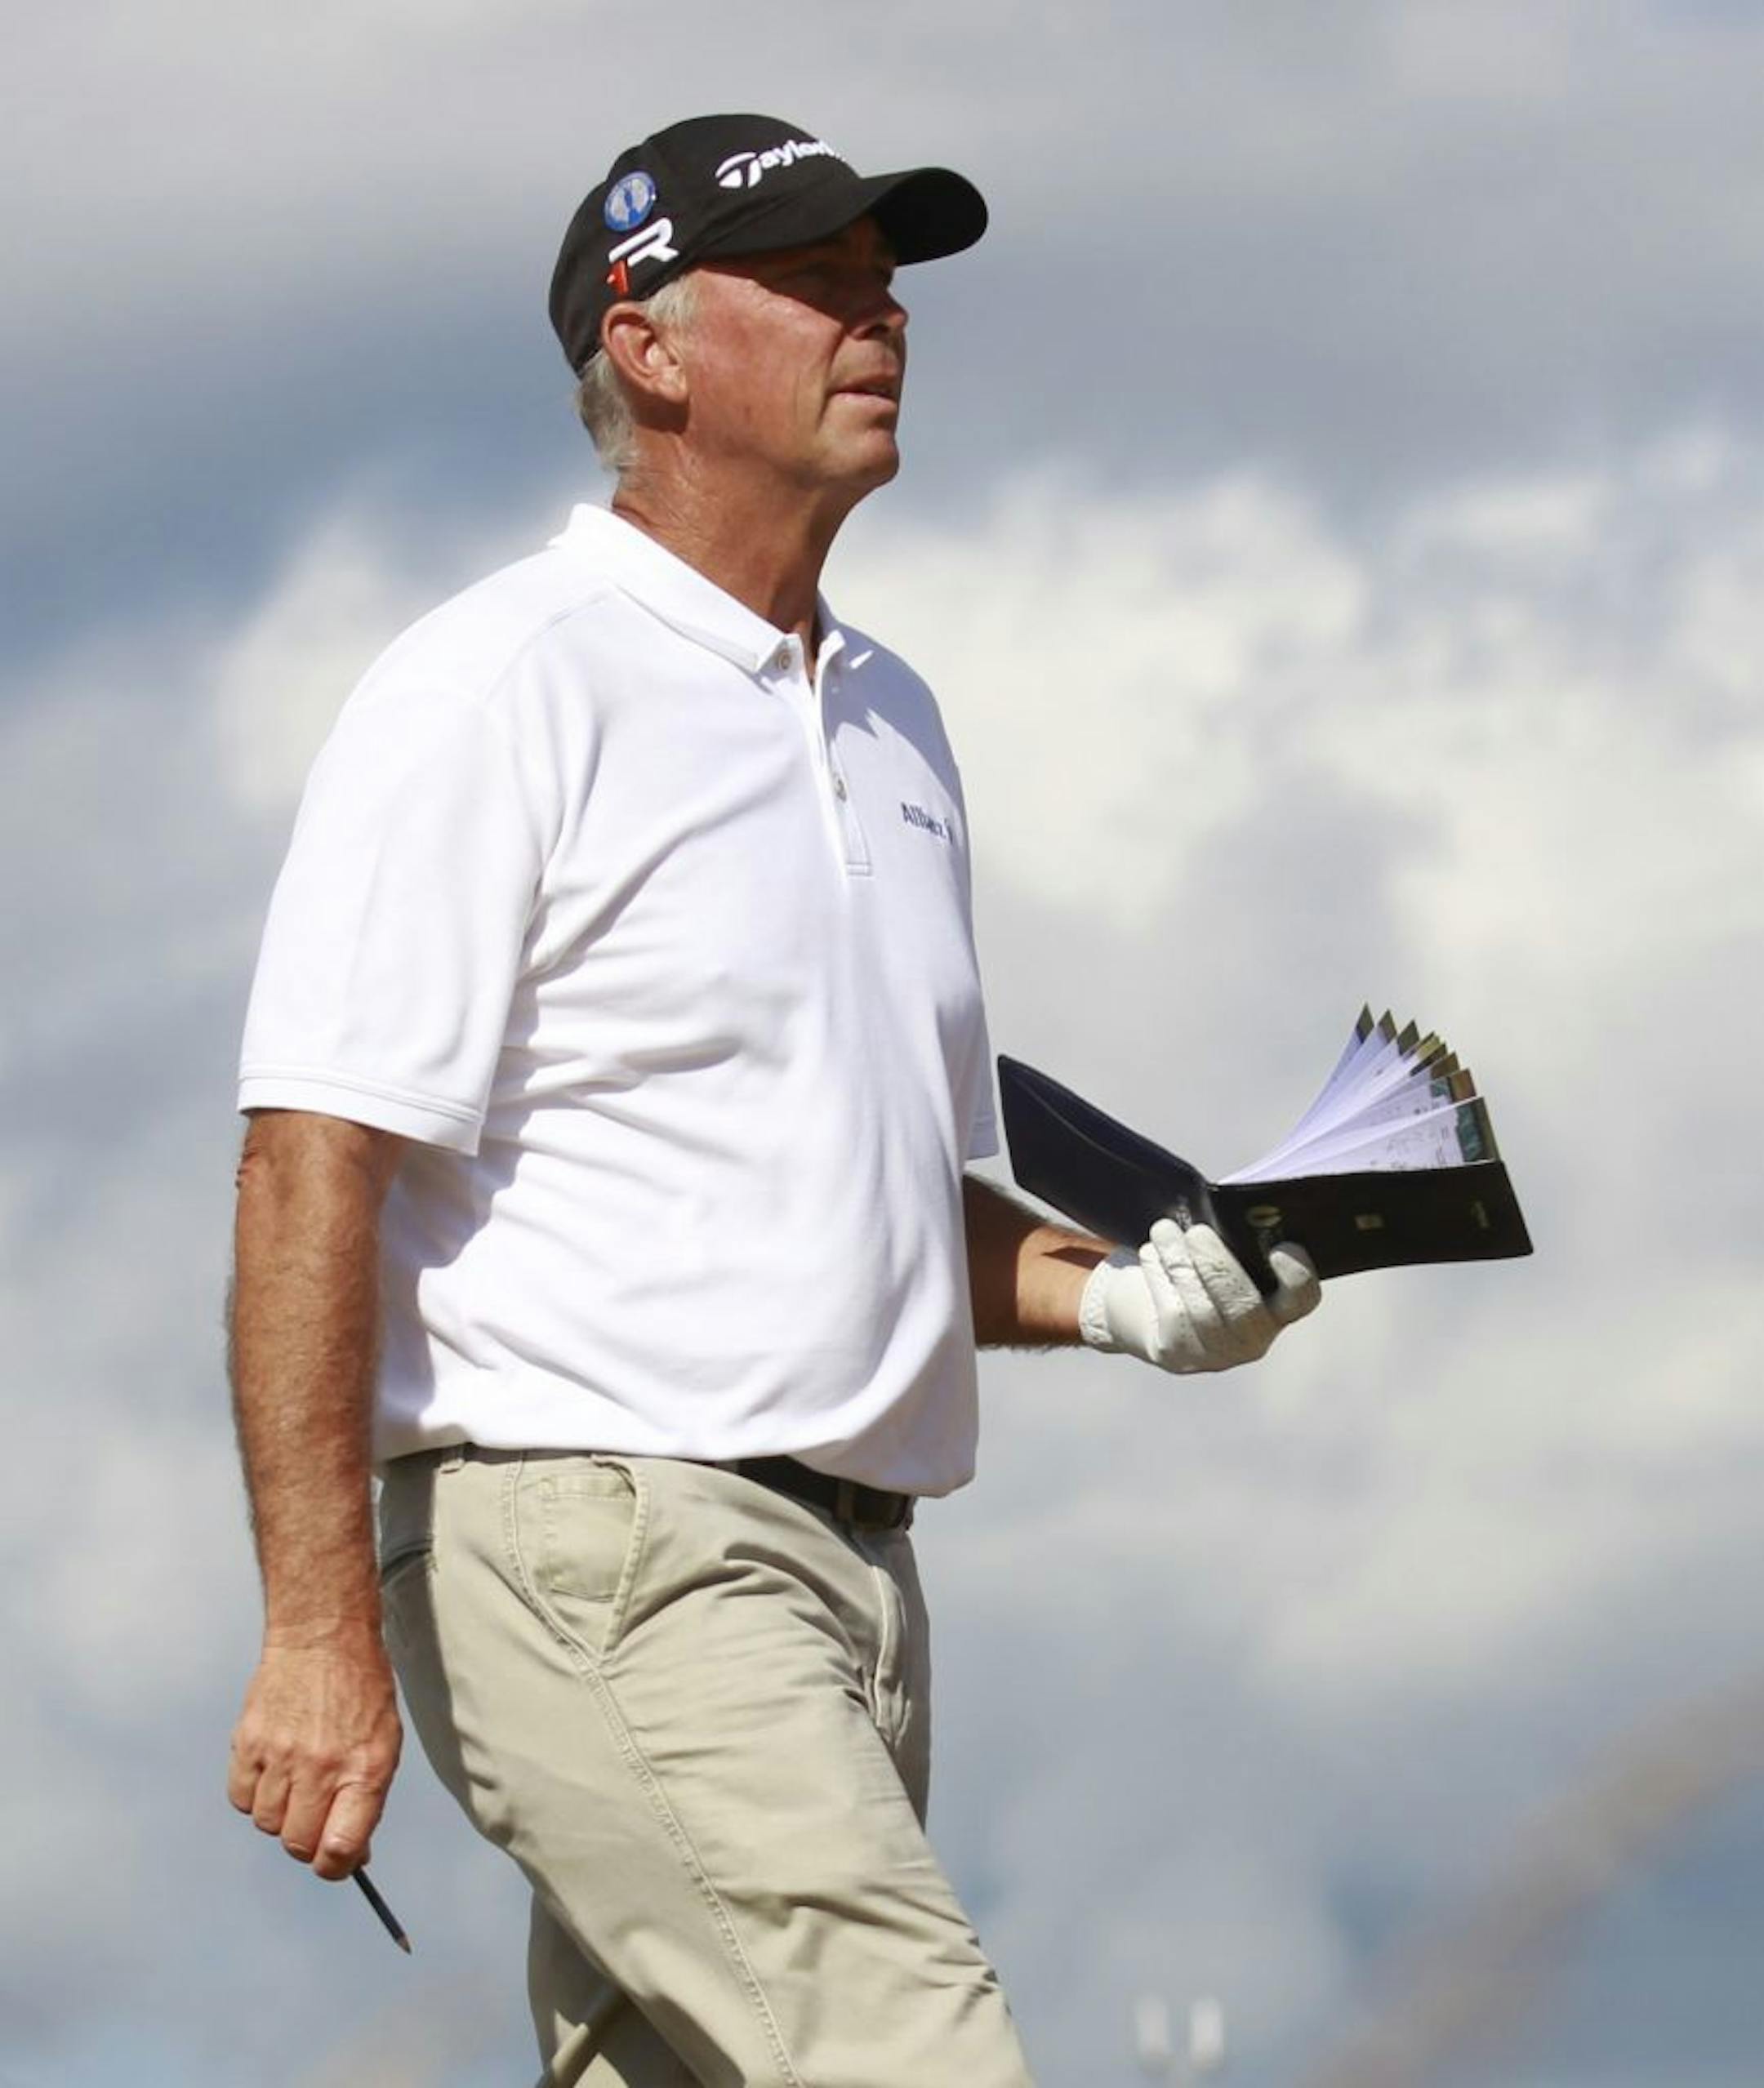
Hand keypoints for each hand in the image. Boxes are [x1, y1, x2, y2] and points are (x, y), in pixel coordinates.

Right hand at [227, 1632, 401, 1880]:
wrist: (323, 1637)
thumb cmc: (361, 1692)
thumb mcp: (384, 1743)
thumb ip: (367, 1800)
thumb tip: (350, 1856)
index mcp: (365, 1769)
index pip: (340, 1848)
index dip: (337, 1867)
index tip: (337, 1861)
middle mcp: (321, 1767)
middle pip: (298, 1845)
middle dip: (307, 1842)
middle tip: (315, 1816)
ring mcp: (280, 1755)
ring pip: (267, 1824)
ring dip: (281, 1814)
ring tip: (296, 1778)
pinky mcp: (248, 1743)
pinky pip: (241, 1799)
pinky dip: (254, 1795)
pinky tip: (272, 1767)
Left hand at [1078, 1219, 1319, 1371]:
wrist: (1153, 1308)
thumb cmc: (1201, 1268)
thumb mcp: (1224, 1254)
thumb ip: (1236, 1239)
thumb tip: (1227, 1210)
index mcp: (1278, 1308)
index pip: (1302, 1298)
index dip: (1297, 1276)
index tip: (1281, 1247)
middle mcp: (1254, 1339)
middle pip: (1244, 1308)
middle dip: (1218, 1265)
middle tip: (1197, 1232)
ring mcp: (1216, 1354)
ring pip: (1201, 1311)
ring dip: (1180, 1263)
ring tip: (1164, 1230)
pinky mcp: (1176, 1355)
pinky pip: (1172, 1314)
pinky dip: (1159, 1276)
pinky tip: (1152, 1253)